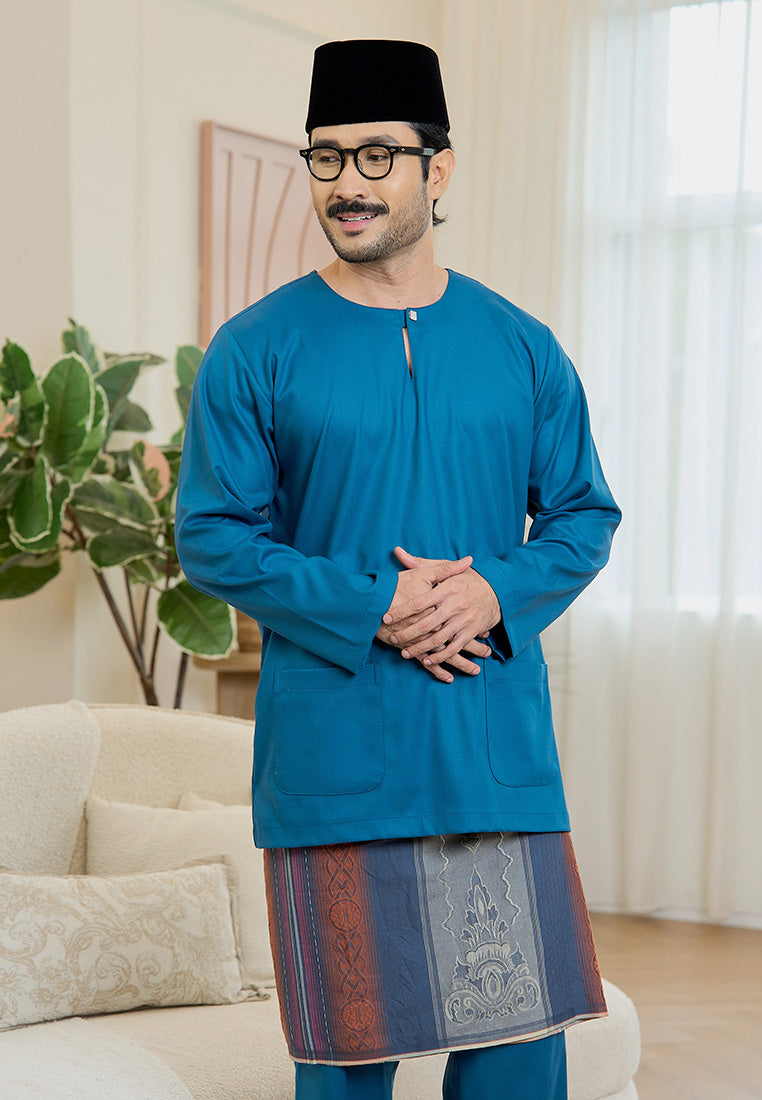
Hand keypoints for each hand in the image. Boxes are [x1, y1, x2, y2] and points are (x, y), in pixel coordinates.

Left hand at [384, 547, 500, 670]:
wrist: (497, 590)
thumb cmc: (466, 578)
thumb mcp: (445, 568)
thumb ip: (420, 563)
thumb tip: (397, 552)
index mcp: (448, 588)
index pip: (419, 602)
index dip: (402, 611)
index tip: (386, 618)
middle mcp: (456, 604)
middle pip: (427, 624)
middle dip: (407, 633)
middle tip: (393, 638)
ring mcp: (465, 619)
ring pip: (439, 639)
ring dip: (420, 648)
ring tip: (404, 652)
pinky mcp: (472, 631)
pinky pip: (454, 647)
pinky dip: (440, 656)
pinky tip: (427, 660)